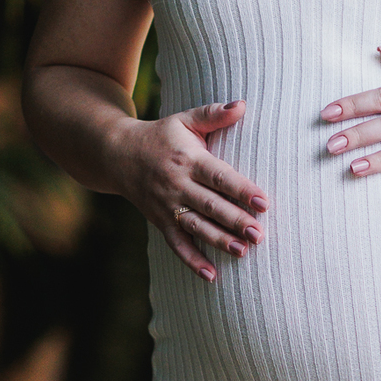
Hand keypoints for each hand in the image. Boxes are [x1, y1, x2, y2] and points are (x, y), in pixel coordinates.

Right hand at [110, 100, 269, 280]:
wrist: (117, 154)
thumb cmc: (161, 135)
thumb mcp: (185, 120)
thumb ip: (214, 114)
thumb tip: (243, 105)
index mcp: (188, 159)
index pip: (218, 177)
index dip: (241, 189)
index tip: (263, 202)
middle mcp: (177, 185)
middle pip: (209, 206)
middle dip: (234, 221)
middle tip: (259, 234)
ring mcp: (167, 205)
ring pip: (195, 227)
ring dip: (218, 241)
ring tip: (242, 252)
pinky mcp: (160, 221)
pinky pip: (176, 244)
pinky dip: (192, 260)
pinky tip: (211, 275)